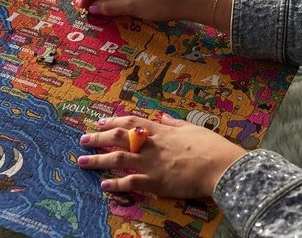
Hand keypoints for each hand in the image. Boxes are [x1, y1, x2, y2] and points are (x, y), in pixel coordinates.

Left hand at [77, 114, 246, 197]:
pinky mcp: (155, 182)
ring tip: (82, 161)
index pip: (130, 122)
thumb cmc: (209, 145)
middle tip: (83, 140)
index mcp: (160, 130)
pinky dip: (115, 184)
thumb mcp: (191, 127)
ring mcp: (151, 163)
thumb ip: (174, 123)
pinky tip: (104, 185)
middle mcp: (150, 145)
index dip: (113, 121)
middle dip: (98, 138)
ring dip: (98, 160)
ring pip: (118, 159)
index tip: (100, 122)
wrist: (219, 166)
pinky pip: (130, 182)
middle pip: (118, 138)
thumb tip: (163, 116)